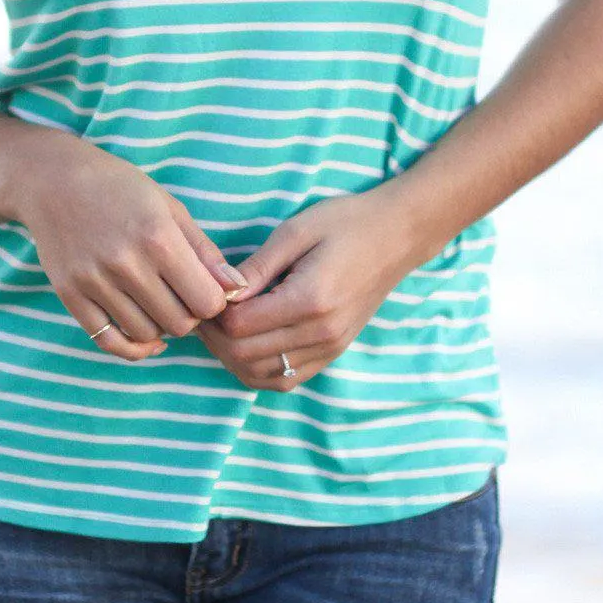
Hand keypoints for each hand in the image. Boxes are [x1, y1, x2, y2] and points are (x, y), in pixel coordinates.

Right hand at [22, 144, 250, 362]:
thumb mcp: (169, 207)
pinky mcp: (70, 295)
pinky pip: (109, 341)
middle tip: (184, 297)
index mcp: (158, 238)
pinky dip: (133, 346)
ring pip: (147, 334)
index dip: (215, 301)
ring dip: (162, 326)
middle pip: (180, 323)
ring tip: (160, 303)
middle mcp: (126, 263)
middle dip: (190, 315)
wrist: (53, 180)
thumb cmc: (119, 188)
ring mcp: (94, 281)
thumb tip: (237, 289)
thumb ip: (204, 251)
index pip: (207, 301)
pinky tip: (145, 335)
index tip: (207, 289)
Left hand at [194, 185, 434, 390]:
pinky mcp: (333, 352)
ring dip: (232, 357)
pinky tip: (246, 343)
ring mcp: (330, 348)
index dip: (212, 314)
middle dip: (215, 337)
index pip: (240, 326)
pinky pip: (285, 379)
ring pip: (261, 375)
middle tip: (205, 310)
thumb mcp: (295, 231)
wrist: (396, 235)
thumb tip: (220, 291)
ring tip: (222, 327)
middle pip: (244, 355)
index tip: (206, 292)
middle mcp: (321, 333)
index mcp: (310, 300)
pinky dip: (257, 369)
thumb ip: (256, 266)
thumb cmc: (345, 223)